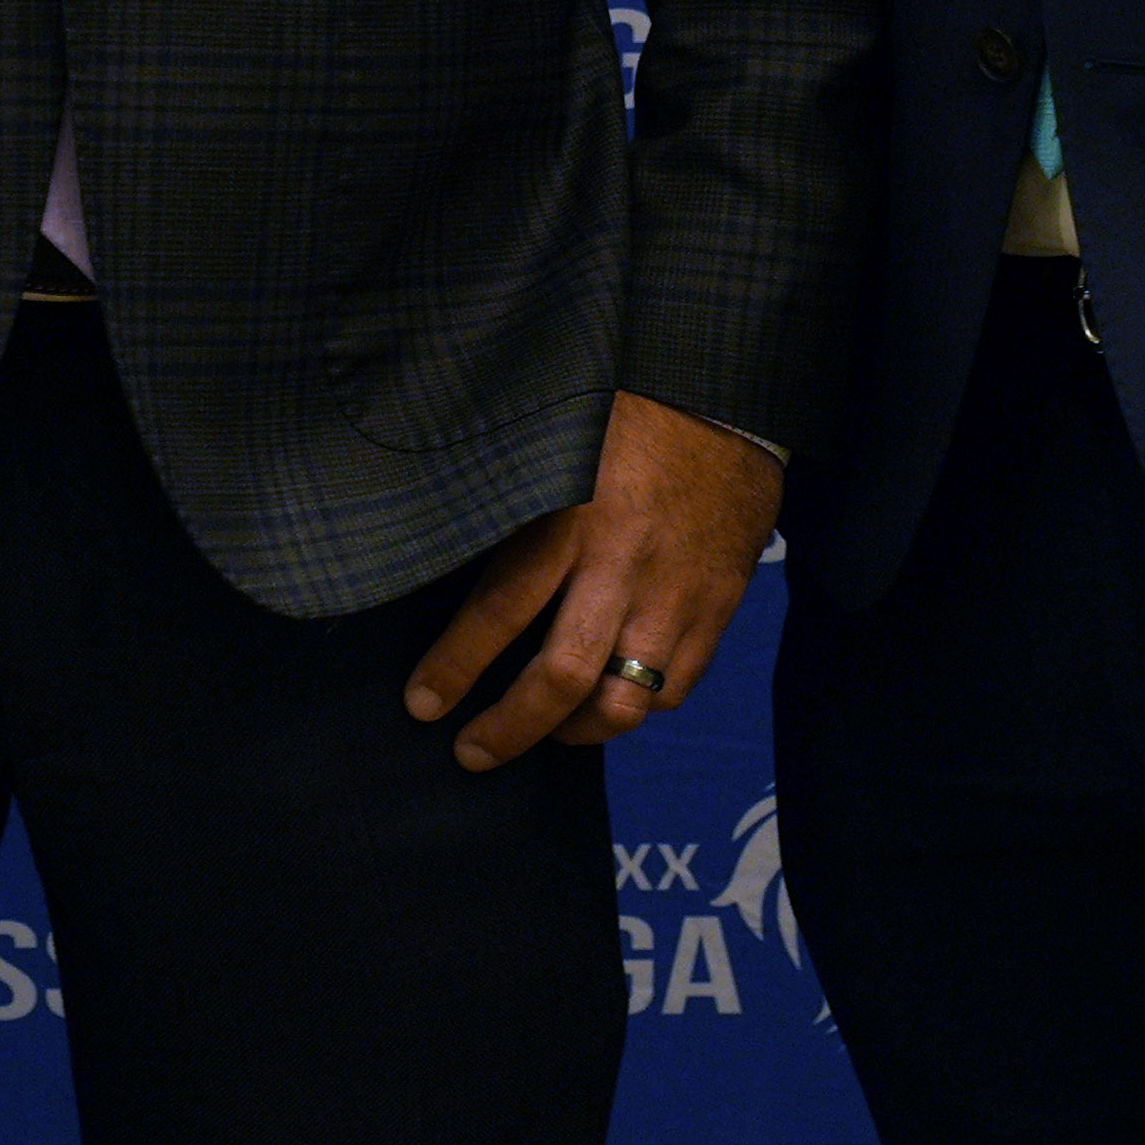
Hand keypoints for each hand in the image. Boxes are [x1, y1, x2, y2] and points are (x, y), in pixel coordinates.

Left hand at [402, 392, 784, 769]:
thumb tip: (449, 557)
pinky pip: (677, 684)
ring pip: (626, 699)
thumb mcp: (550, 440)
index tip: (422, 704)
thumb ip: (511, 506)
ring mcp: (677, 590)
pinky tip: (610, 702)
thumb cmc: (619, 407)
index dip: (455, 666)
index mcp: (570, 514)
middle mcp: (623, 563)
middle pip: (562, 675)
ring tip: (545, 734)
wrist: (722, 392)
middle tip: (472, 752)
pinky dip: (639, 707)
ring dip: (577, 731)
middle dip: (511, 728)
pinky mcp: (719, 602)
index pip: (500, 610)